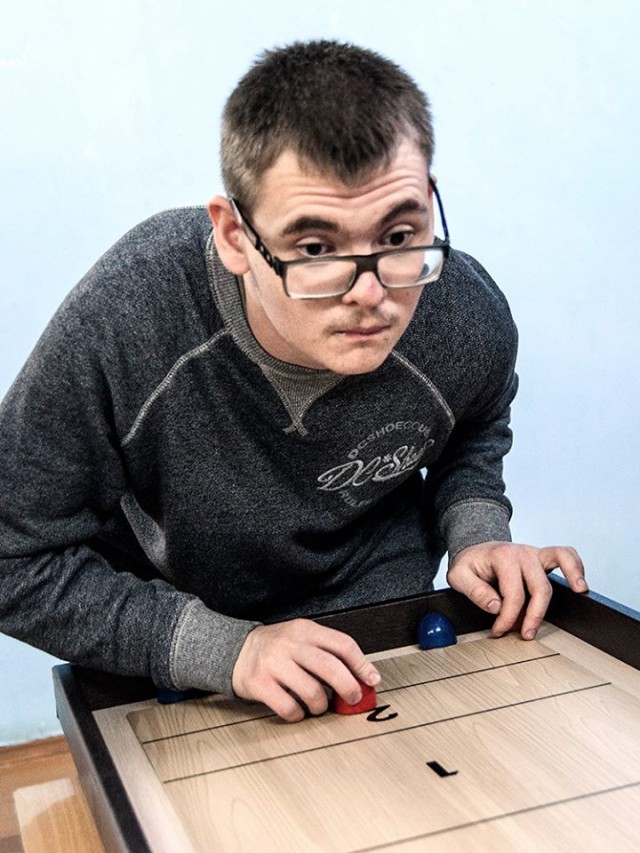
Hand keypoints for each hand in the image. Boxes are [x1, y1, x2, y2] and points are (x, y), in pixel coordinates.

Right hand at [232, 619, 380, 722]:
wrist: (235, 651)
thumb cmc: (277, 648)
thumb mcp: (301, 638)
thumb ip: (327, 653)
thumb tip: (362, 677)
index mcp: (304, 629)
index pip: (342, 644)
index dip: (362, 665)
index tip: (372, 680)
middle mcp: (289, 643)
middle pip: (330, 668)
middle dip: (349, 688)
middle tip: (353, 698)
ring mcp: (273, 663)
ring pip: (312, 692)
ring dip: (321, 706)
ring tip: (319, 706)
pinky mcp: (258, 683)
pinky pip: (289, 707)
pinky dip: (299, 715)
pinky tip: (298, 711)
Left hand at [447, 542, 586, 640]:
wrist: (474, 550)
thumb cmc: (470, 564)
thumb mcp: (458, 576)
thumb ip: (474, 591)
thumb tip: (496, 606)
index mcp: (502, 557)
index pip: (513, 594)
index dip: (508, 618)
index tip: (499, 631)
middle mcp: (522, 552)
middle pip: (539, 587)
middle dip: (534, 615)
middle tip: (526, 635)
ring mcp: (535, 553)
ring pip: (560, 563)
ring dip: (571, 577)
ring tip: (579, 592)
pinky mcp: (543, 557)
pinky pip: (566, 554)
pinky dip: (577, 565)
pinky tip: (580, 582)